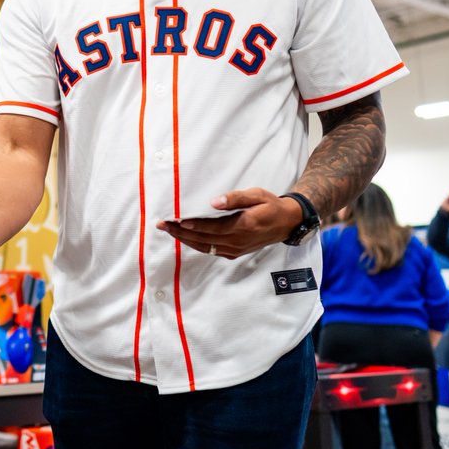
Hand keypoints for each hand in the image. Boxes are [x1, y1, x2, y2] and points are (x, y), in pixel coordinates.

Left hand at [156, 188, 300, 257]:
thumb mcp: (256, 195)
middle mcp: (237, 241)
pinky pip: (211, 251)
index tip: (174, 220)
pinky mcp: (235, 253)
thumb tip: (214, 202)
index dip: (191, 225)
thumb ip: (235, 198)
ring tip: (168, 231)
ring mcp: (235, 249)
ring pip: (205, 247)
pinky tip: (185, 238)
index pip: (210, 227)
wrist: (287, 223)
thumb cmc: (270, 205)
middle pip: (203, 239)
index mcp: (242, 226)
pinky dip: (196, 245)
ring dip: (185, 240)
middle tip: (162, 225)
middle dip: (180, 232)